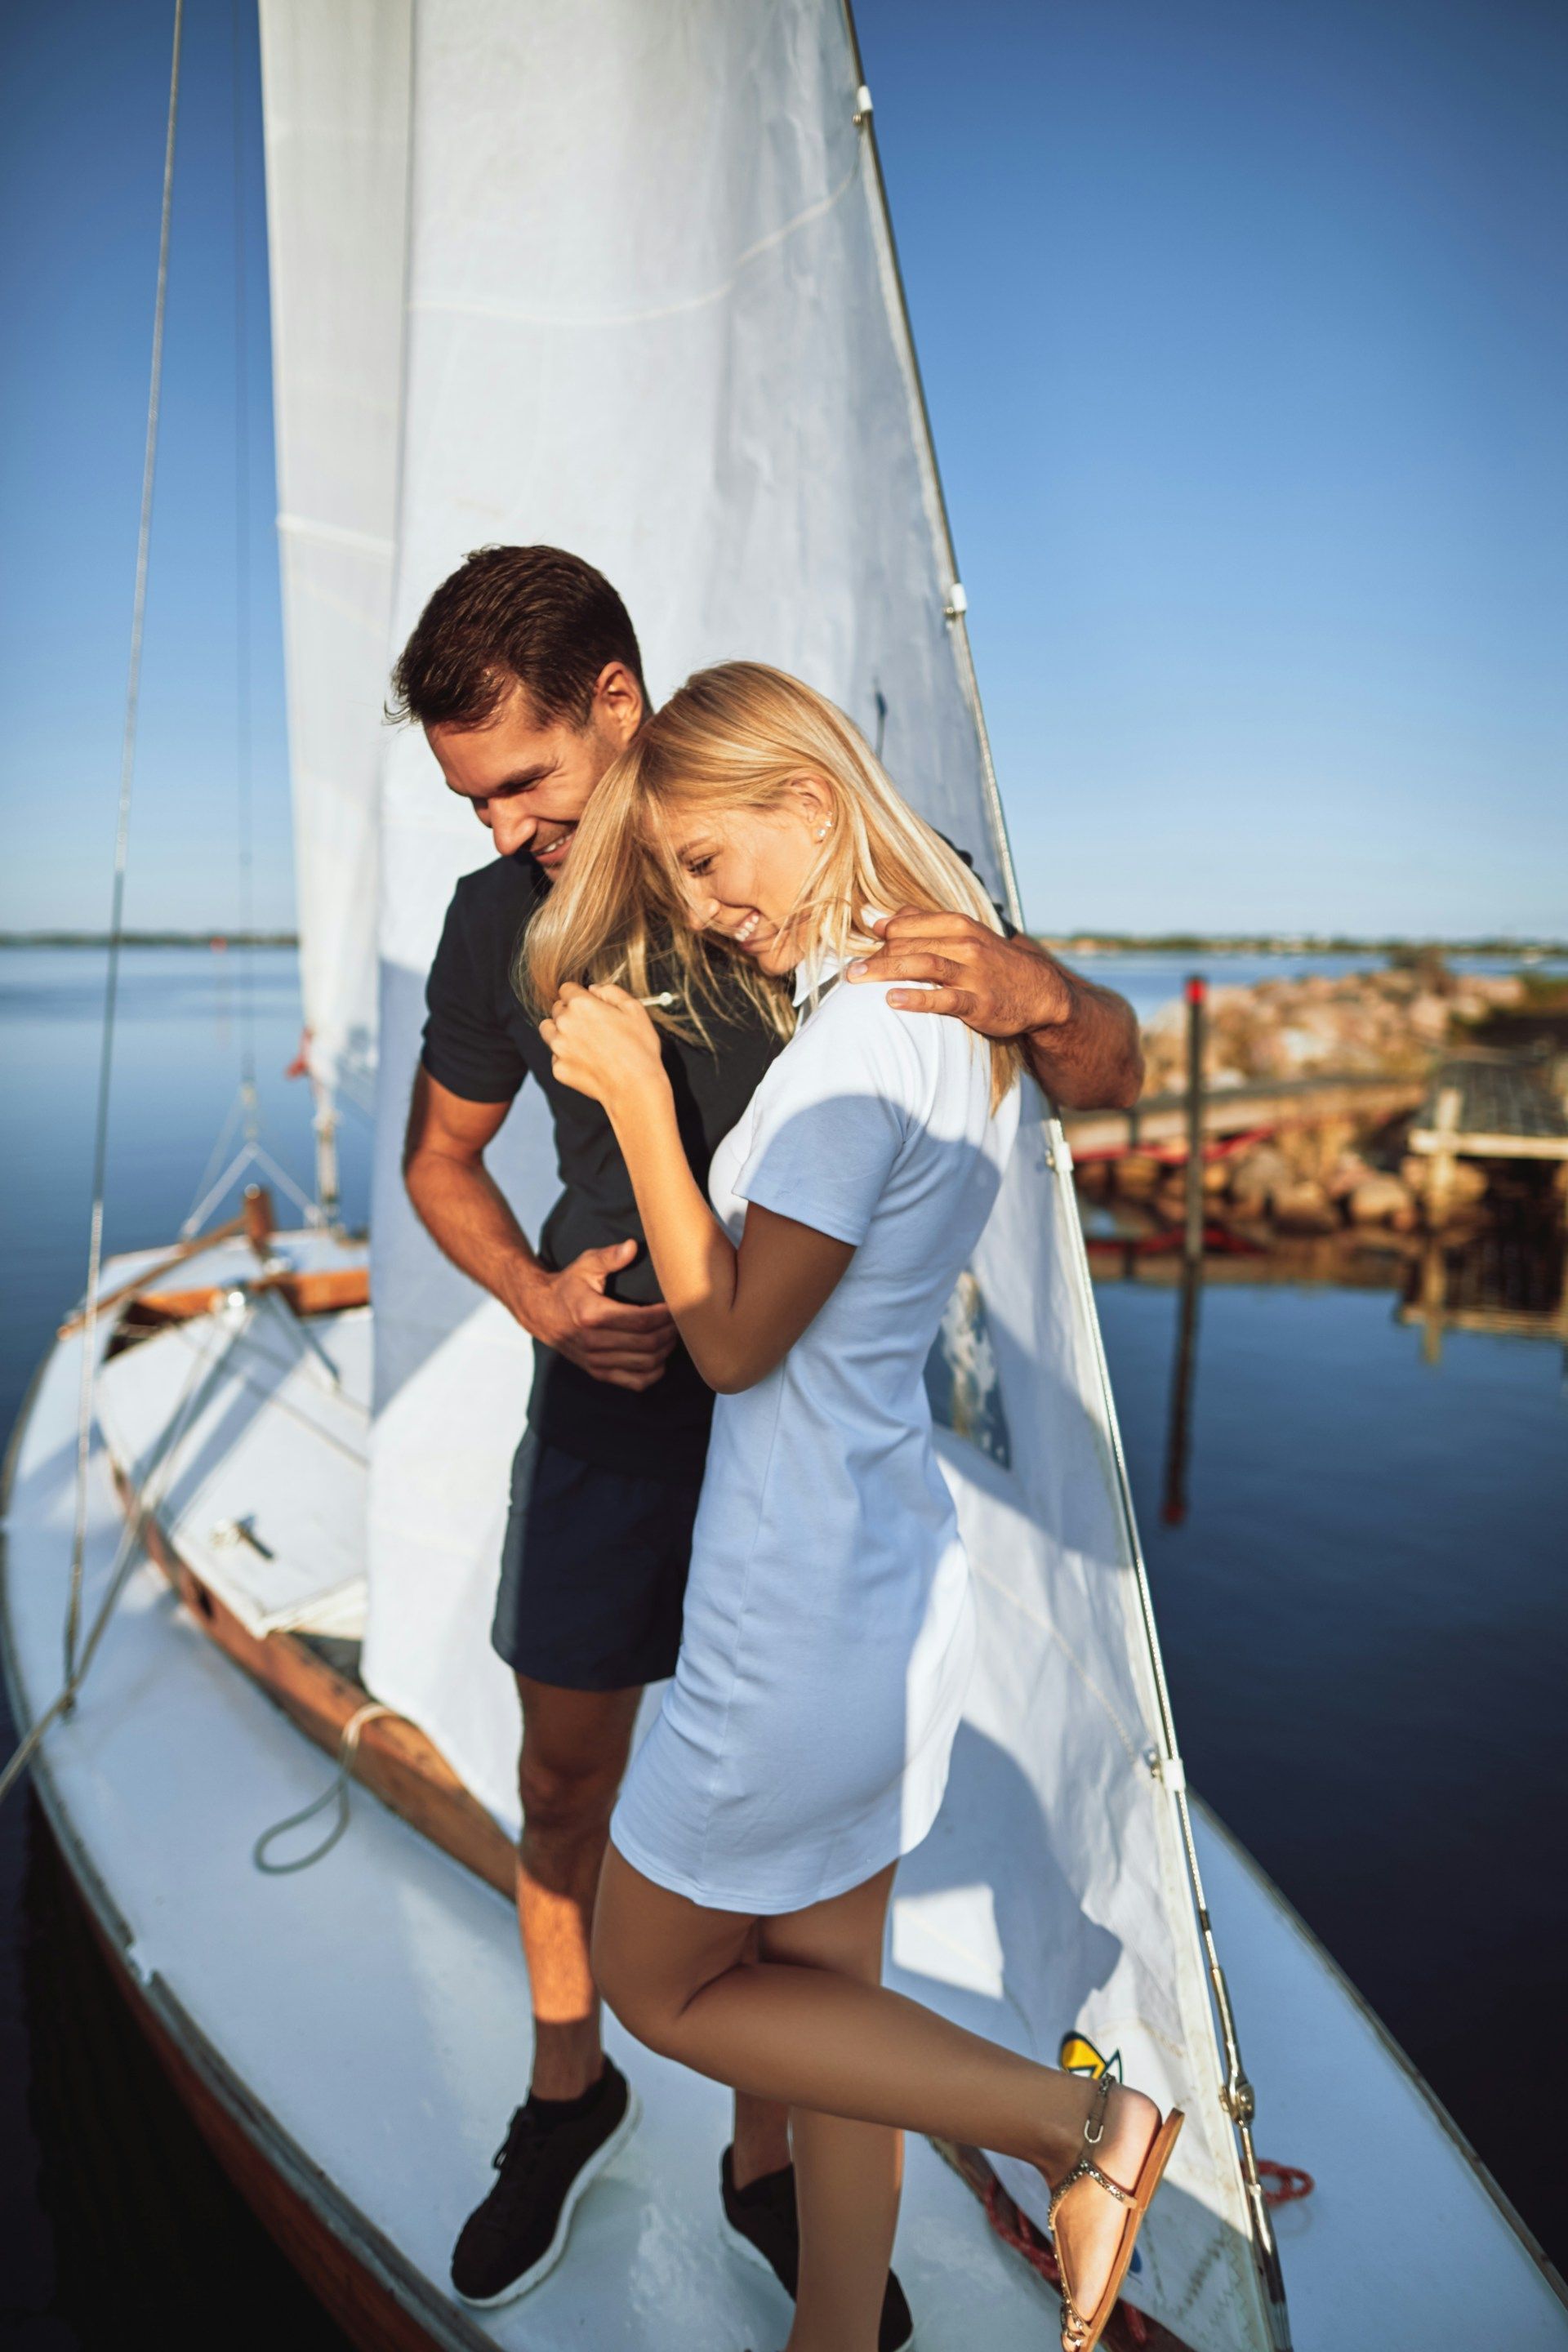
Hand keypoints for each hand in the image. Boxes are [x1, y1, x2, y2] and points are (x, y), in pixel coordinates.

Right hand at [511, 1238, 676, 1390]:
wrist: (541, 1313)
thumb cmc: (568, 1286)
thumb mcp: (585, 1264)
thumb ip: (609, 1256)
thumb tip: (632, 1247)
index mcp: (592, 1314)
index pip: (641, 1320)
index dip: (666, 1315)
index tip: (677, 1304)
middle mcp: (593, 1341)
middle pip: (647, 1343)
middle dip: (670, 1332)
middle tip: (681, 1319)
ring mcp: (595, 1360)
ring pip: (645, 1364)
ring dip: (665, 1351)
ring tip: (672, 1335)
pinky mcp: (598, 1372)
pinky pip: (635, 1382)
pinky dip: (653, 1373)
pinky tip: (660, 1357)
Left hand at [540, 982, 665, 1113]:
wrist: (635, 1088)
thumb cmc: (639, 1049)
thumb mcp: (635, 1009)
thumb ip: (611, 992)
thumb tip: (594, 988)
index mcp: (581, 1005)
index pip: (566, 989)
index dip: (579, 996)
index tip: (589, 1006)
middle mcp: (564, 1023)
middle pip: (557, 1010)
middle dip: (570, 1014)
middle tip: (591, 1027)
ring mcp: (558, 1048)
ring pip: (548, 1031)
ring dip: (561, 1032)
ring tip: (583, 1042)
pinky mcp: (558, 1069)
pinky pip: (556, 1057)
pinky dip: (567, 1057)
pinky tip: (587, 1062)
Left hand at [847, 910, 1070, 1037]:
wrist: (1037, 991)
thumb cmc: (990, 962)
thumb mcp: (963, 934)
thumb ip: (921, 924)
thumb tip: (879, 919)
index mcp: (958, 924)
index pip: (908, 925)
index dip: (881, 937)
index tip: (857, 950)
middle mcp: (964, 944)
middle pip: (909, 945)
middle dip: (875, 957)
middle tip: (847, 972)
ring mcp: (972, 973)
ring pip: (922, 966)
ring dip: (885, 971)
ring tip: (856, 979)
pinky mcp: (977, 1003)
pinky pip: (943, 999)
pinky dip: (916, 998)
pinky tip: (892, 1000)